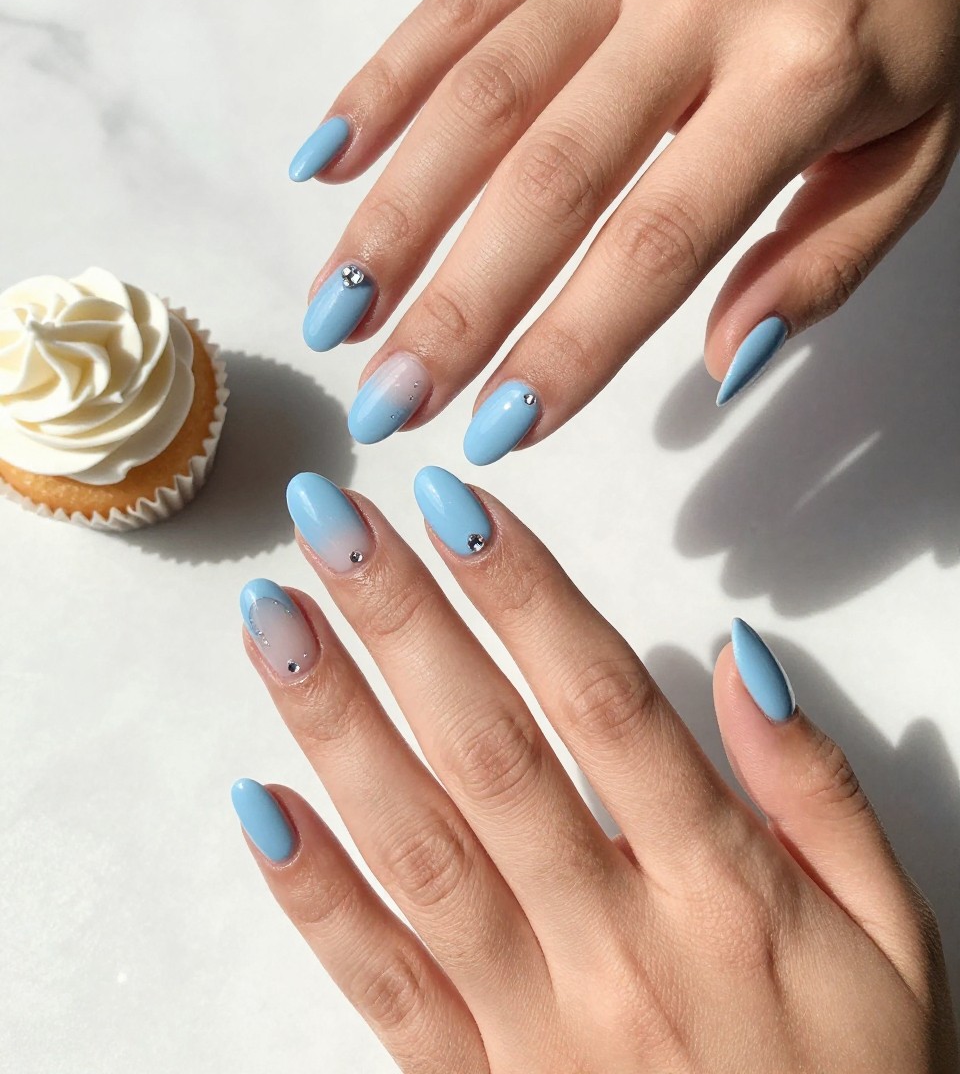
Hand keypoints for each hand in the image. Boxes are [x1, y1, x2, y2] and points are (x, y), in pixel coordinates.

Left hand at [232, 468, 957, 1071]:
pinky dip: (313, 900)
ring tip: (273, 621)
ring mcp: (533, 1023)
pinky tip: (257, 806)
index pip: (606, 702)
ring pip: (420, 848)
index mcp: (723, 887)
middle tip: (328, 520)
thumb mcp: (891, 934)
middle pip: (491, 751)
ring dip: (336, 727)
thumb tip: (737, 657)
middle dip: (402, 622)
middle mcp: (615, 942)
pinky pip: (384, 989)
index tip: (453, 503)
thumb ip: (819, 789)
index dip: (524, 592)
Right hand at [292, 0, 959, 456]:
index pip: (657, 239)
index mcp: (798, 71)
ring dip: (394, 211)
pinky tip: (328, 164)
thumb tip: (715, 365)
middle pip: (546, 175)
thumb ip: (817, 268)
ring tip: (338, 310)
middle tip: (388, 399)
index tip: (499, 431)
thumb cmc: (915, 34)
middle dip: (455, 303)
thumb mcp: (912, 166)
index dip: (569, 345)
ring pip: (480, 91)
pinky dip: (386, 82)